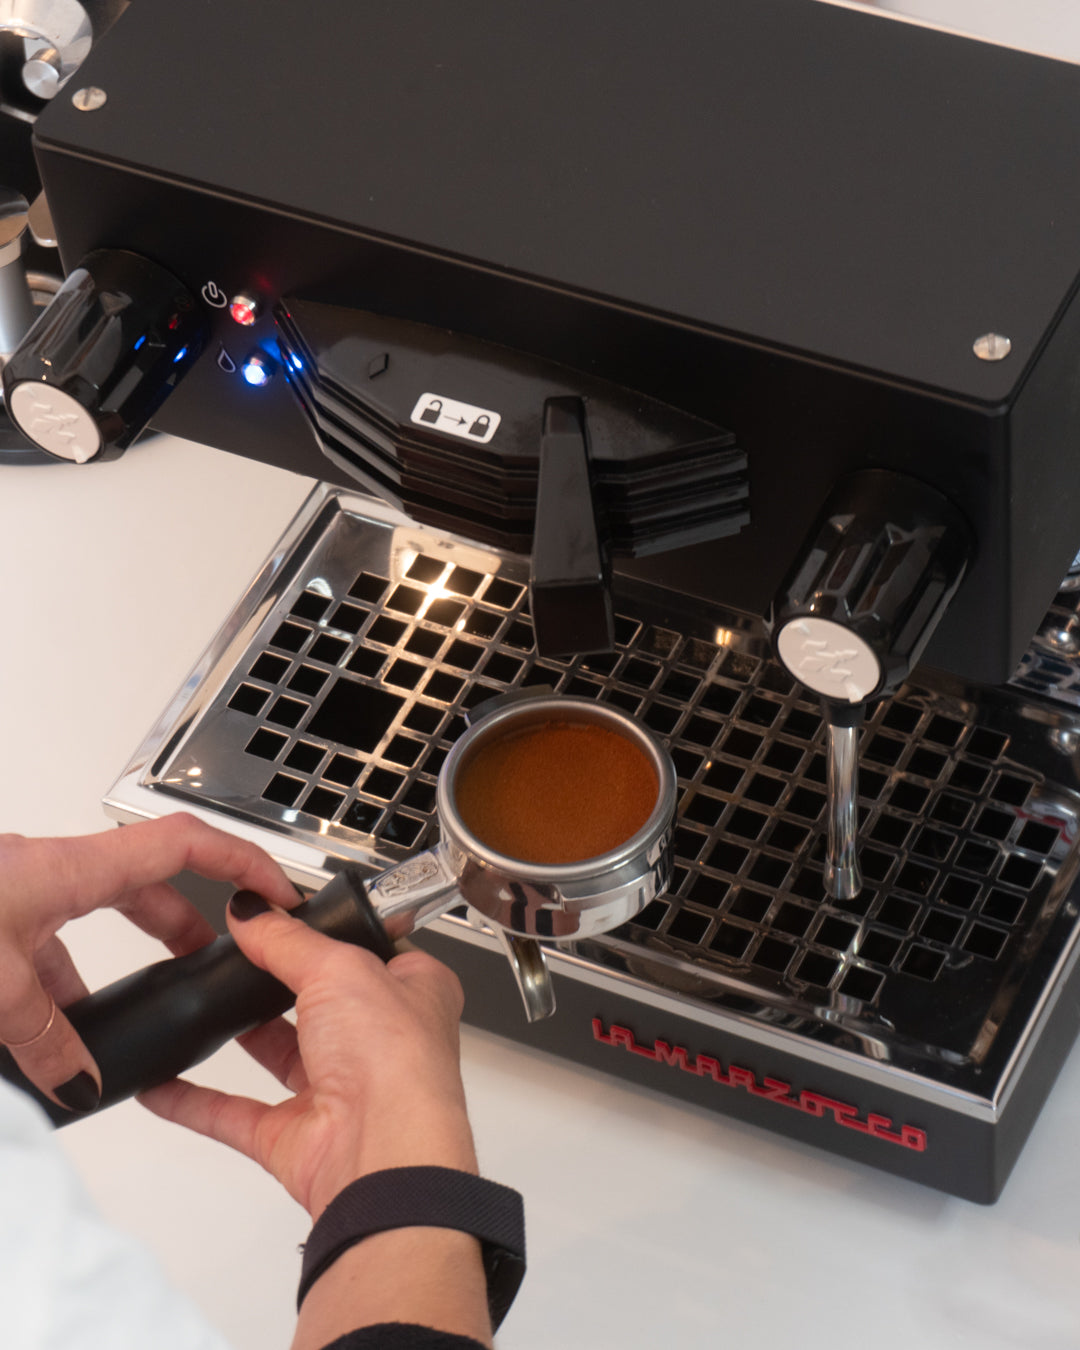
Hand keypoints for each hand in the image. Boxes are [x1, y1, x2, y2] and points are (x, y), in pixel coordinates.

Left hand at [0, 813, 298, 1112]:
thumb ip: (49, 1041)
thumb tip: (82, 1081)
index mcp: (71, 869)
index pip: (184, 845)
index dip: (241, 860)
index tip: (276, 887)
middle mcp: (51, 868)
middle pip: (151, 879)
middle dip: (190, 922)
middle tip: (216, 959)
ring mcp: (24, 885)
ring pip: (101, 904)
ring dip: (129, 947)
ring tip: (141, 997)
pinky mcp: (1, 907)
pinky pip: (55, 931)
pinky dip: (72, 970)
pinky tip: (60, 1015)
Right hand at [138, 896, 477, 1219]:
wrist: (384, 1156)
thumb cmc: (397, 1063)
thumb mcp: (341, 969)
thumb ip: (288, 940)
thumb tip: (254, 914)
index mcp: (413, 993)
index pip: (367, 951)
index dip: (327, 934)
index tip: (279, 916)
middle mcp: (380, 1044)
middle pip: (319, 1002)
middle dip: (277, 985)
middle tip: (234, 955)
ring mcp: (338, 1092)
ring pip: (279, 1056)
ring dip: (240, 1035)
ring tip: (202, 1002)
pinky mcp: (297, 1137)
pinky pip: (235, 1114)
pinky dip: (197, 1100)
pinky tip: (167, 1082)